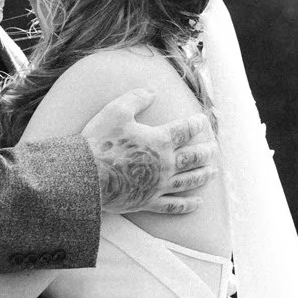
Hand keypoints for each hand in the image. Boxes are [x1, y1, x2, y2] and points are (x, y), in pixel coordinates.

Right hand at [80, 89, 216, 217]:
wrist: (83, 177)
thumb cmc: (98, 142)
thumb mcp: (115, 112)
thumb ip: (136, 99)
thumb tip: (152, 92)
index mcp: (160, 140)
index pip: (185, 130)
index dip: (196, 124)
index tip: (203, 121)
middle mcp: (165, 164)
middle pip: (193, 157)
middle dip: (206, 151)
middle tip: (214, 149)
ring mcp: (158, 185)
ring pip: (189, 181)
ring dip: (203, 176)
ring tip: (212, 172)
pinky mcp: (148, 202)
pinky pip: (173, 205)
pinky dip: (188, 205)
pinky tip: (198, 203)